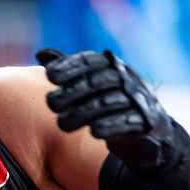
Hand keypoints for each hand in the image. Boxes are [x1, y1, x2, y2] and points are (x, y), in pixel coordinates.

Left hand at [36, 48, 180, 172]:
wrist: (149, 135)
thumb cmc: (113, 106)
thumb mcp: (91, 86)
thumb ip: (69, 70)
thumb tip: (40, 53)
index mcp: (112, 66)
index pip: (89, 60)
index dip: (69, 66)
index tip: (49, 75)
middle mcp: (127, 78)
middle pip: (96, 81)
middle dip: (72, 91)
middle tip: (51, 103)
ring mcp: (138, 99)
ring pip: (108, 102)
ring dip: (83, 112)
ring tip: (62, 124)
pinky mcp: (146, 121)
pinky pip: (128, 121)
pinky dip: (111, 125)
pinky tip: (94, 131)